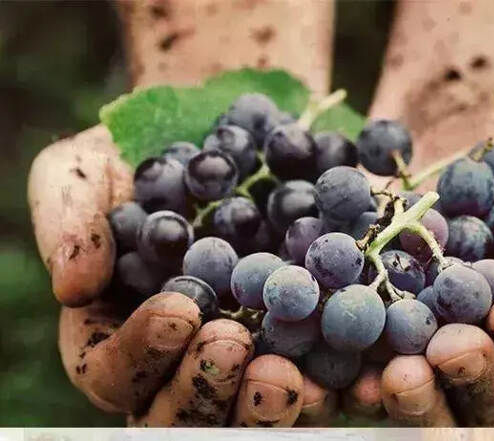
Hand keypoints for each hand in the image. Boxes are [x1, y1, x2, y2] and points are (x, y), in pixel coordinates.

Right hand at [29, 127, 308, 426]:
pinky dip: (338, 383)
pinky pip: (323, 378)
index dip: (144, 351)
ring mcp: (250, 357)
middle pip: (185, 411)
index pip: (115, 372)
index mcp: (121, 338)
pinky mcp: (309, 341)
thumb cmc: (138, 157)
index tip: (179, 309)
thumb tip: (74, 287)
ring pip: (251, 412)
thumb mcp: (84, 170)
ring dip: (269, 404)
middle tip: (235, 344)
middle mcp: (184, 363)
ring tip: (292, 377)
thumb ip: (69, 219)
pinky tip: (357, 375)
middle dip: (208, 387)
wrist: (225, 134)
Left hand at [362, 105, 493, 425]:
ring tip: (396, 376)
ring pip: (434, 403)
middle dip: (473, 378)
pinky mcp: (384, 338)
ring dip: (415, 398)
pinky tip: (343, 374)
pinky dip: (354, 382)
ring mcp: (440, 355)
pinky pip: (370, 373)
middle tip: (450, 349)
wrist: (468, 126)